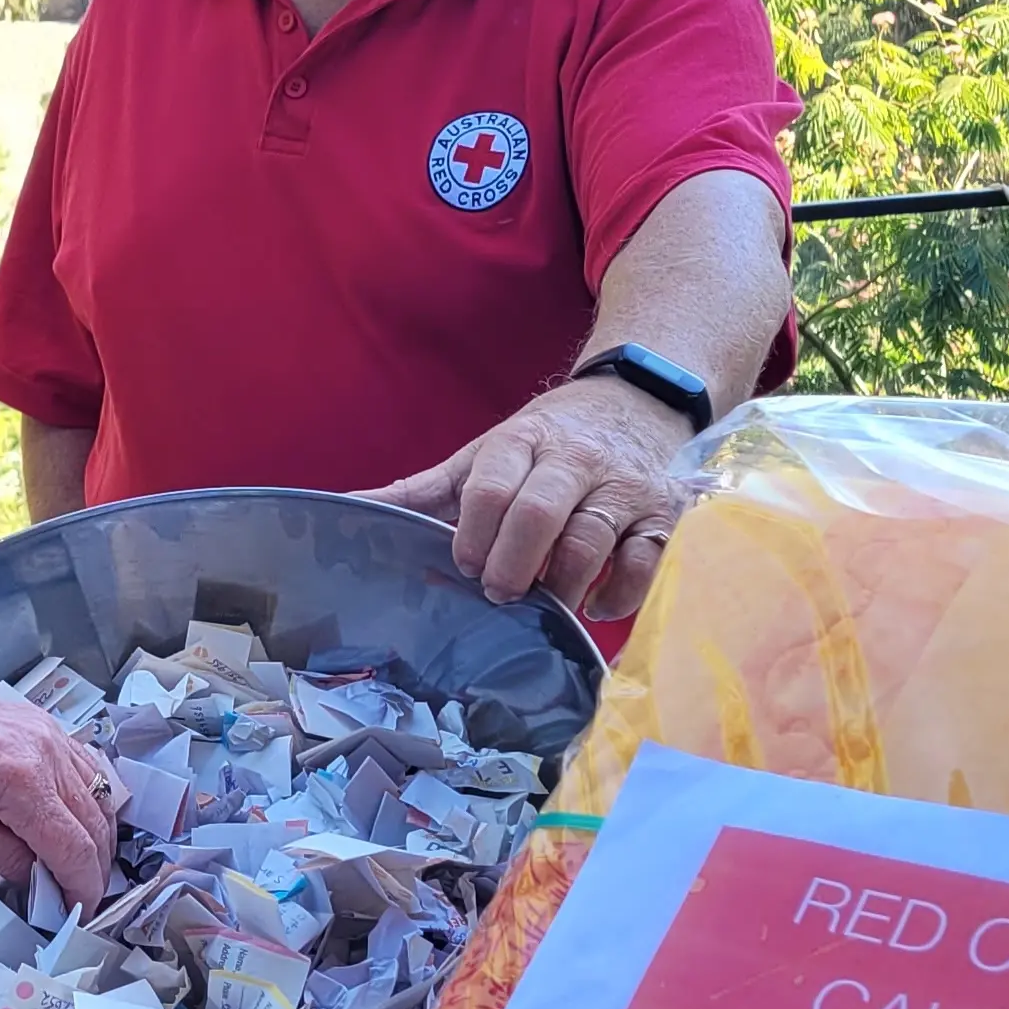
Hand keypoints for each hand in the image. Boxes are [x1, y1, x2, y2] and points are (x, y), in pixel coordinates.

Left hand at [0, 635, 118, 906]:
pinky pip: (86, 767)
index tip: (80, 909)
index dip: (83, 887)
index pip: (74, 848)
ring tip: (78, 866)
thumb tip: (39, 879)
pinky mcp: (41, 725)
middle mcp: (44, 750)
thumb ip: (5, 858)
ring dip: (97, 836)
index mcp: (20, 780)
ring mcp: (47, 732)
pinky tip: (76, 822)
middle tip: (79, 897)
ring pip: (101, 794)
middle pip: (96, 823)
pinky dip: (90, 800)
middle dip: (94, 868)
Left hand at [362, 376, 690, 616]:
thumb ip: (421, 491)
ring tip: (541, 604)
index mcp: (522, 443)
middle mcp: (576, 461)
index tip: (463, 564)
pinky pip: (645, 562)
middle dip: (512, 563)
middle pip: (539, 515)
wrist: (636, 404)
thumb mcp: (483, 456)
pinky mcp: (665, 515)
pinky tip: (593, 603)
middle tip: (497, 592)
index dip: (472, 534)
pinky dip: (618, 594)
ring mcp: (624, 487)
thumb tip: (343, 510)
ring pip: (591, 543)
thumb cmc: (546, 445)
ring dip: (560, 585)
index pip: (490, 487)